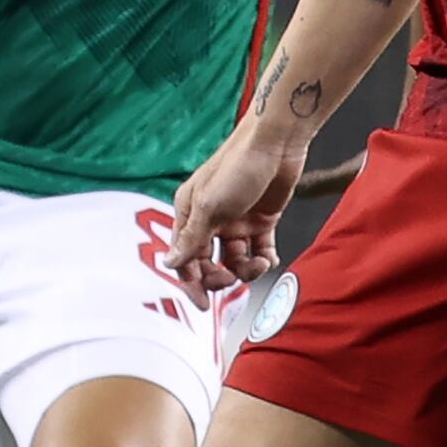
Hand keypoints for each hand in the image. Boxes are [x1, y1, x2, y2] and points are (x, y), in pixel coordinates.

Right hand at [163, 125, 306, 306]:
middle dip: (220, 277)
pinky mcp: (261, 221)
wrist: (276, 142)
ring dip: (246, 269)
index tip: (202, 304)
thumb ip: (191, 239)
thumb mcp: (210, 206)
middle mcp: (210, 220)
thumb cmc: (238, 165)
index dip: (191, 283)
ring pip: (235, 261)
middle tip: (232, 278)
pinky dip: (264, 259)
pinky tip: (269, 258)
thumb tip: (169, 263)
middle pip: (208, 264)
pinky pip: (259, 251)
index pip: (185, 258)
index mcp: (190, 214)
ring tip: (259, 262)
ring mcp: (236, 222)